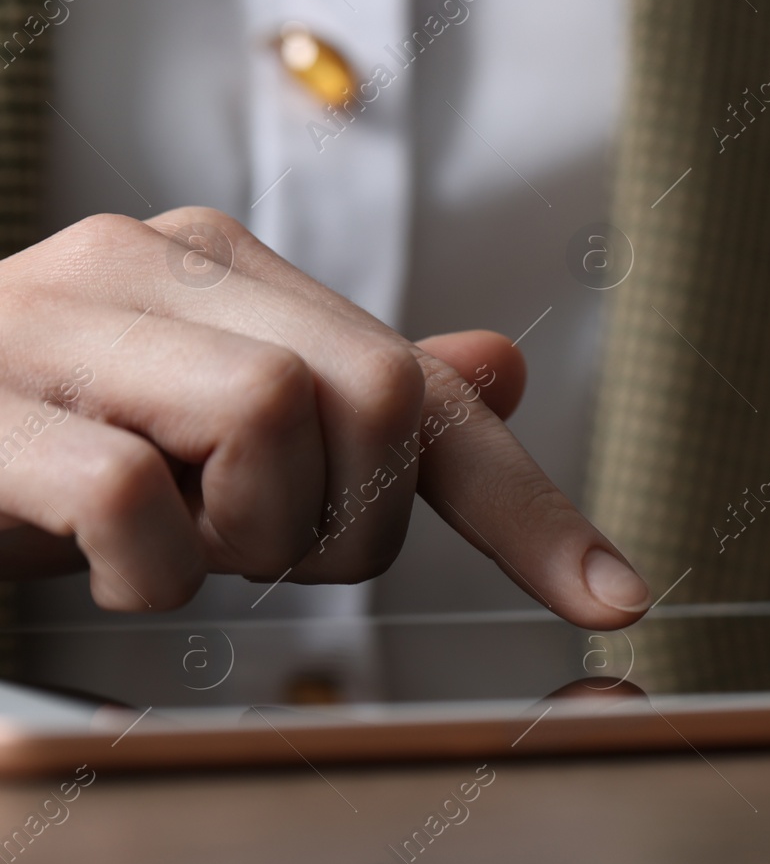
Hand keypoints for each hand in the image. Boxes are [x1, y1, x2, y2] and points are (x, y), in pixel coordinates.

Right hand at [0, 207, 648, 625]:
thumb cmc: (41, 444)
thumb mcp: (205, 429)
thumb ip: (348, 397)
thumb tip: (493, 365)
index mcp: (221, 267)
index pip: (423, 387)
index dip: (531, 506)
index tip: (619, 598)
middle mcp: (144, 265)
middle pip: (372, 395)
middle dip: (357, 521)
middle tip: (268, 552)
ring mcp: (47, 325)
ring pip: (274, 415)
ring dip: (255, 536)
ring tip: (180, 549)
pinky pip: (129, 499)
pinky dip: (148, 570)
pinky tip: (112, 571)